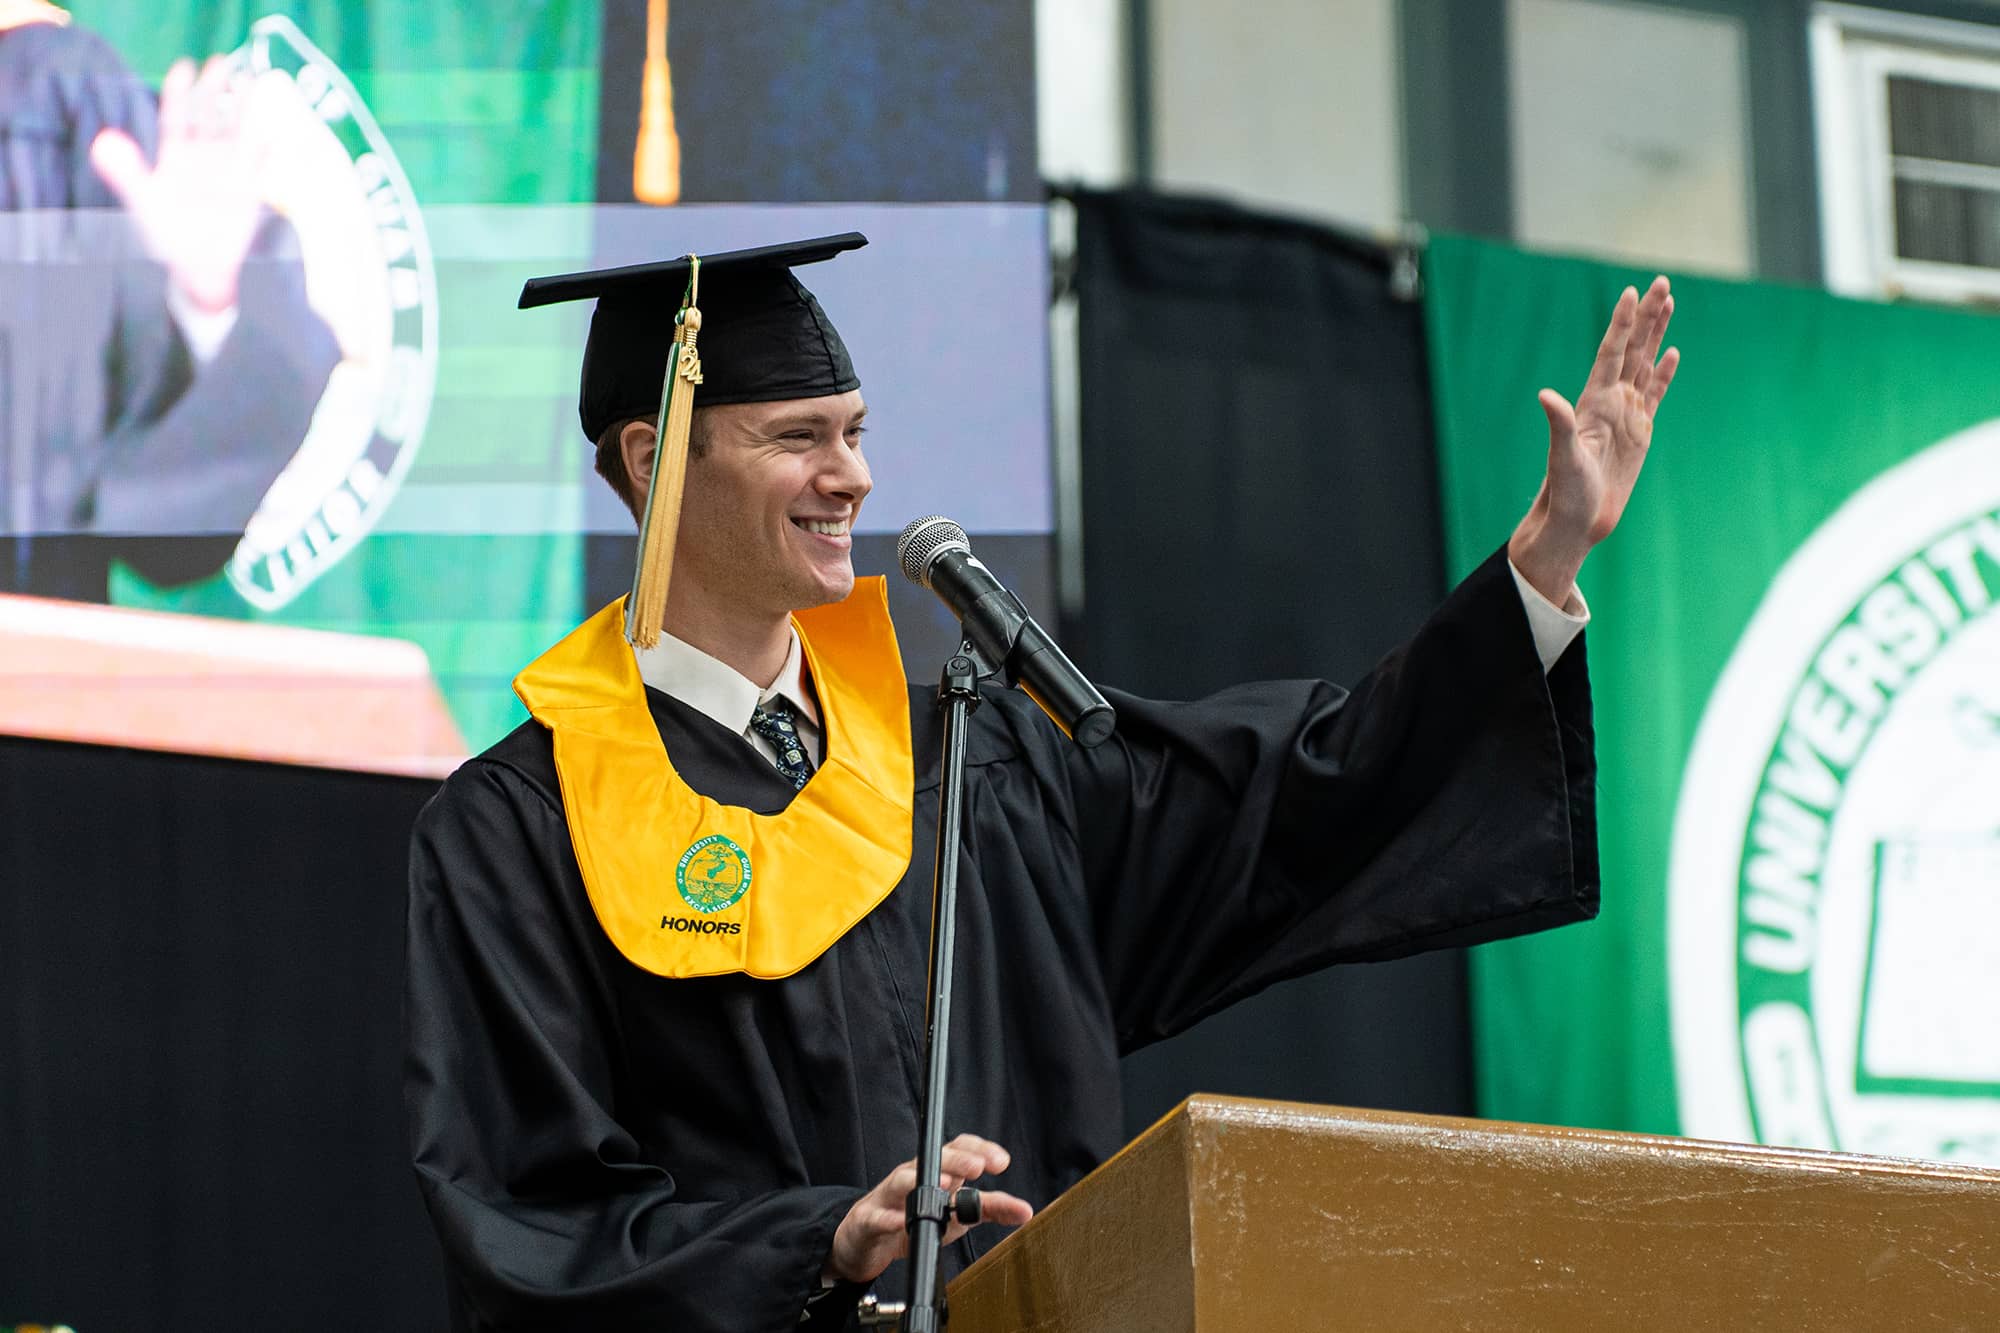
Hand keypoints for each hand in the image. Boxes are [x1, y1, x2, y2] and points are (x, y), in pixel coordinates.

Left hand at [89, 56, 269, 314]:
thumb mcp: (143, 203)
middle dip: (216, 89)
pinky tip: (276, 131)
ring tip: (252, 80)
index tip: (185, 68)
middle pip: (209, 114)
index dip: (180, 92)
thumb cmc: (167, 237)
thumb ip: (125, 172)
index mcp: (174, 156)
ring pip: (237, 131)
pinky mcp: (249, 190)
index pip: (176, 116)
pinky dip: (268, 147)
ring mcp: (228, 171)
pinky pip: (260, 163)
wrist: (199, 270)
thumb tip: (103, 139)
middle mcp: (202, 157)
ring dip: (245, 107)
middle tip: (223, 62)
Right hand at [824, 1133, 1034, 1284]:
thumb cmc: (913, 1218)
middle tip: (979, 1167)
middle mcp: (912, 1176)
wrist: (866, 1241)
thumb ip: (989, 1209)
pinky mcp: (869, 1220)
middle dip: (957, 1159)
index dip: (979, 1149)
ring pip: (903, 1180)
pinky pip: (877, 1217)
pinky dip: (888, 1218)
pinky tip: (900, 1221)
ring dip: (923, 1180)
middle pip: (933, 1158)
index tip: (1002, 1161)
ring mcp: (888, 1196)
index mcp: (936, 1171)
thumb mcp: (956, 1215)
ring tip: (945, 1185)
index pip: (958, 1149)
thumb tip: (1024, 1210)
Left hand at [1509, 275, 1679, 605]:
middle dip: (1647, 316)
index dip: (1622, 323)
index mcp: (1594, 402)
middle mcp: (1610, 402)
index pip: (1611, 352)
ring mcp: (1626, 415)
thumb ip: (1559, 424)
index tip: (1631, 292)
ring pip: (1645, 365)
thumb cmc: (1566, 492)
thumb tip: (1545, 396)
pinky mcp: (1639, 432)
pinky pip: (1654, 395)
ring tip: (1669, 302)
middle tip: (1662, 282)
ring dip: (1656, 335)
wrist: (1577, 520)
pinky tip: (1671, 352)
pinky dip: (1664, 373)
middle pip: (1633, 349)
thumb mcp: (1563, 457)